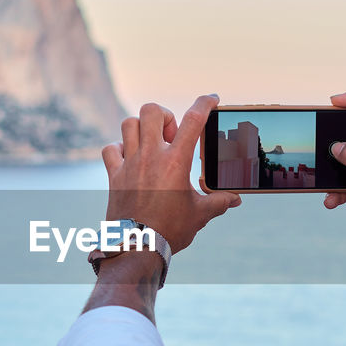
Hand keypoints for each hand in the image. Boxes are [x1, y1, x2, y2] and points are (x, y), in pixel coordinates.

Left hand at [101, 95, 241, 253]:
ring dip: (141, 127)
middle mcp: (150, 156)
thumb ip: (218, 202)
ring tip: (151, 143)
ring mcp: (129, 164)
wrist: (137, 247)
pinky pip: (110, 149)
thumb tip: (234, 200)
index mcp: (176, 162)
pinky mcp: (114, 175)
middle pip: (151, 111)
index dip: (205, 103)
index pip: (194, 120)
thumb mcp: (200, 215)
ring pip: (128, 124)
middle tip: (171, 134)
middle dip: (164, 115)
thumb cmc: (170, 230)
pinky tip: (129, 158)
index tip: (212, 98)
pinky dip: (118, 148)